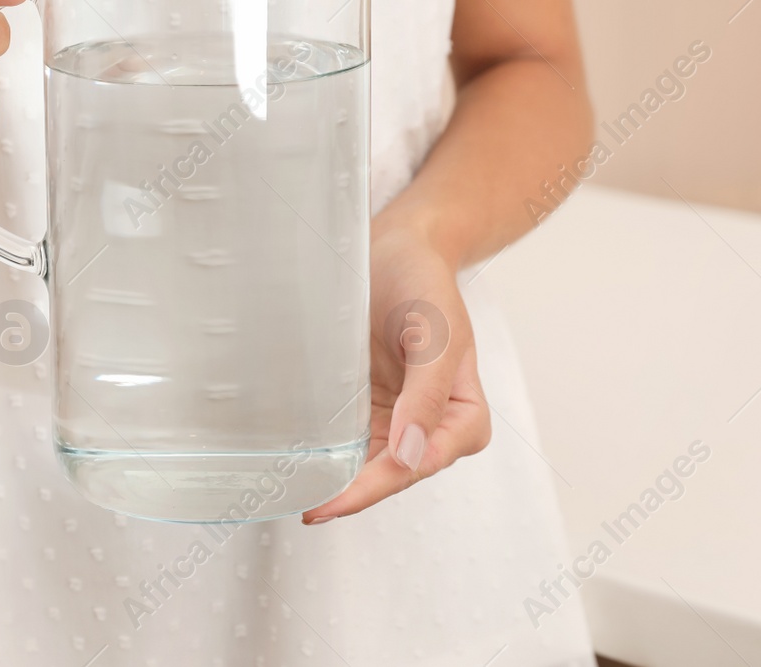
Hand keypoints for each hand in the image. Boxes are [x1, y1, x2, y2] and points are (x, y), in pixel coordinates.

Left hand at [302, 225, 491, 522]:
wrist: (398, 251)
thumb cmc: (424, 285)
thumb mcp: (435, 335)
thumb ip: (427, 396)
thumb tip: (410, 455)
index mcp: (464, 417)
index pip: (419, 463)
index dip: (378, 486)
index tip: (338, 500)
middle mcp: (432, 427)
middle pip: (392, 474)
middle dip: (353, 494)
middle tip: (309, 509)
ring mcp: (397, 421)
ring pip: (367, 466)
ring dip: (337, 483)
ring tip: (295, 496)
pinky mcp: (367, 409)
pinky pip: (348, 442)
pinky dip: (328, 457)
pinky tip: (300, 467)